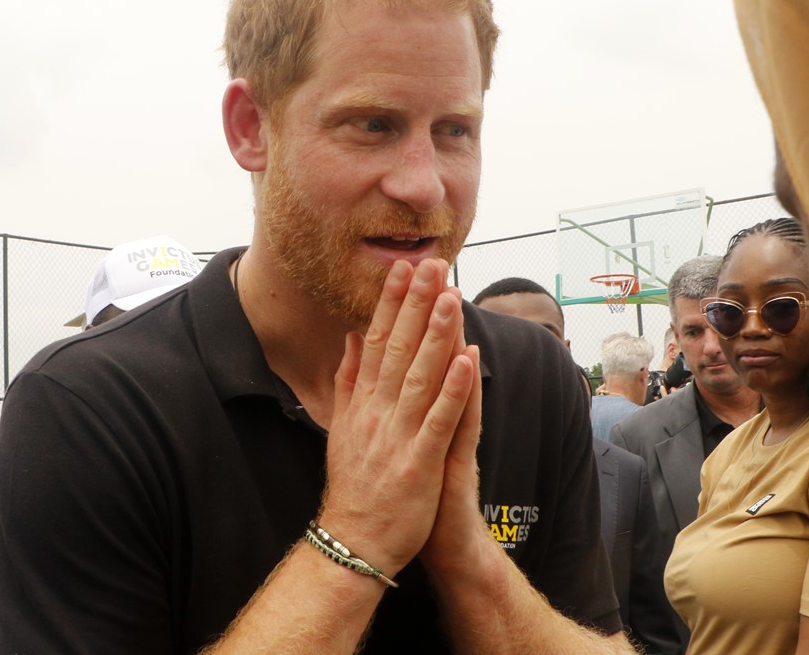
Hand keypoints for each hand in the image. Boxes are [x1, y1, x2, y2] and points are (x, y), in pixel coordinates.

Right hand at [319, 259, 477, 576]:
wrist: (353, 544)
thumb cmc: (353, 487)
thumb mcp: (341, 428)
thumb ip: (348, 381)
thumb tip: (350, 337)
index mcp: (362, 403)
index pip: (376, 341)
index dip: (391, 303)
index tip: (403, 268)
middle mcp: (377, 412)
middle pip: (398, 348)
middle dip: (416, 304)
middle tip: (432, 264)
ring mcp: (398, 436)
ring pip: (419, 376)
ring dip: (436, 334)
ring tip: (451, 297)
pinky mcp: (419, 462)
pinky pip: (440, 420)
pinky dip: (454, 389)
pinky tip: (467, 360)